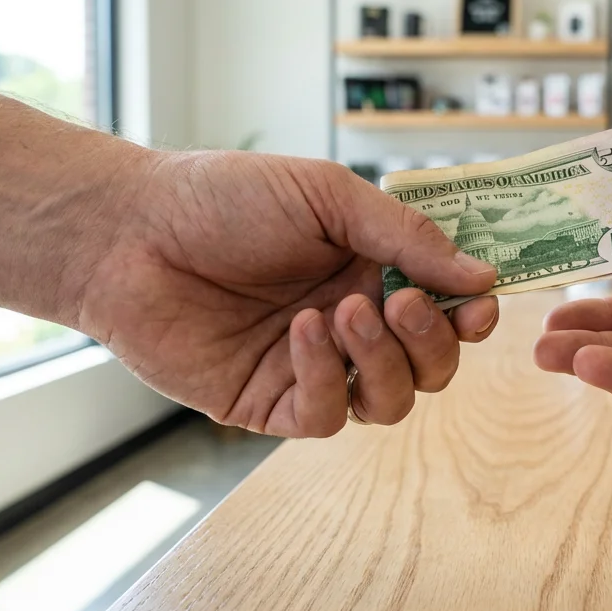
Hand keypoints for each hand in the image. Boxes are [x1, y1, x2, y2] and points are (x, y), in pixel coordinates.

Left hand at [77, 151, 499, 436]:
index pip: (447, 309)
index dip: (472, 314)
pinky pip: (327, 414)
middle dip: (433, 343)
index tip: (481, 303)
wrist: (129, 231)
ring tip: (346, 312)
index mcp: (371, 271)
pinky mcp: (269, 403)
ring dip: (384, 362)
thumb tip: (482, 276)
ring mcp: (312, 368)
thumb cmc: (224, 199)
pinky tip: (302, 331)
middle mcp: (351, 324)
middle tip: (405, 307)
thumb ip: (406, 236)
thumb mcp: (327, 196)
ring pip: (389, 402)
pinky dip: (327, 376)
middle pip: (430, 366)